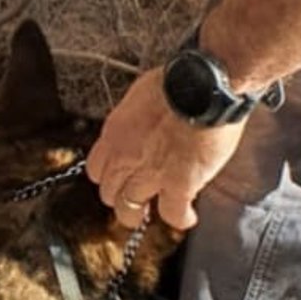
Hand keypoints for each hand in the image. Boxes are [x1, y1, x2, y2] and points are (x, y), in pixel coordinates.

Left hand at [86, 69, 246, 228]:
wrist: (204, 87)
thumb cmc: (180, 80)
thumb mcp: (143, 96)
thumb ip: (137, 119)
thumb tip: (144, 126)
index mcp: (115, 133)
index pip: (97, 169)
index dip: (109, 177)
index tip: (119, 177)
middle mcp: (125, 157)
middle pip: (111, 193)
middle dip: (121, 198)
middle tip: (134, 200)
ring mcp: (150, 174)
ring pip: (131, 209)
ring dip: (142, 214)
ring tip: (155, 213)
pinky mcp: (179, 186)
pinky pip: (173, 214)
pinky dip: (180, 219)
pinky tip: (187, 218)